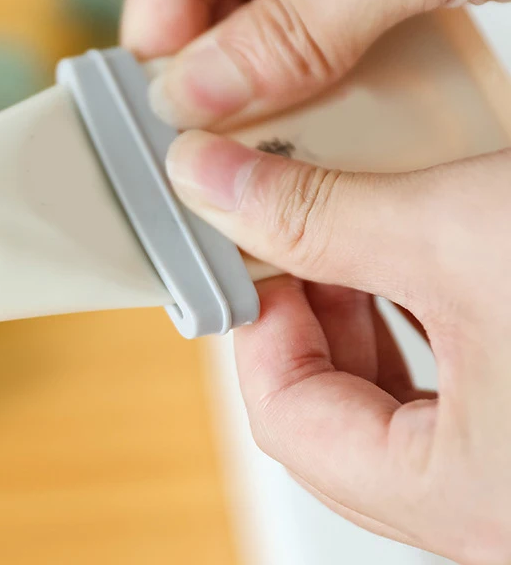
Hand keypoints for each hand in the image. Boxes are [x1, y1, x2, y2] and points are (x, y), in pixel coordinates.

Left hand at [166, 134, 510, 563]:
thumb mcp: (453, 235)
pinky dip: (420, 332)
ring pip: (394, 411)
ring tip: (364, 248)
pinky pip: (451, 398)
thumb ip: (315, 215)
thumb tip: (207, 181)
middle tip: (300, 244)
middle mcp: (491, 509)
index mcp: (460, 498)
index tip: (251, 253)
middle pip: (336, 420)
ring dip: (364, 321)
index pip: (288, 422)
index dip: (255, 324)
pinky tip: (427, 275)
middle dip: (309, 318)